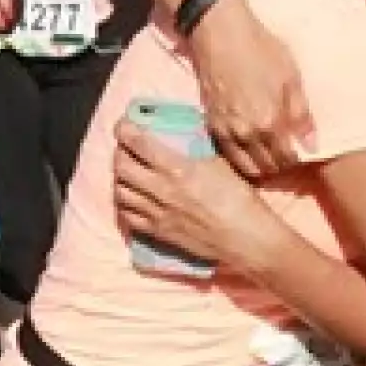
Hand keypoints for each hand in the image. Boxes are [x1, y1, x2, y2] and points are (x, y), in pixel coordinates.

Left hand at [113, 126, 271, 271]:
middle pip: (121, 166)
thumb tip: (184, 141)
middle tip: (127, 149)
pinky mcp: (158, 232)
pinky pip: (128, 217)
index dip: (124, 130)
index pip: (138, 143)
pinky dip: (125, 205)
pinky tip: (132, 199)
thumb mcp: (220, 165)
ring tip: (128, 174)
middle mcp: (161, 189)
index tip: (123, 125)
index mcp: (177, 168)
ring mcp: (157, 213)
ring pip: (120, 191)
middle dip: (120, 153)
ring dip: (120, 179)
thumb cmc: (239, 200)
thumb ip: (195, 152)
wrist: (245, 239)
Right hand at [187, 0, 308, 178]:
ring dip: (260, 167)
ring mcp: (226, 131)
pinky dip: (240, 159)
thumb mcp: (291, 77)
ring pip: (245, 167)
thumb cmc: (260, 50)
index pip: (286, 159)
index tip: (301, 155)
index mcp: (270, 123)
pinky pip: (228, 155)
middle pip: (267, 167)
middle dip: (279, 167)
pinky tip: (249, 150)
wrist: (220, 33)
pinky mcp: (211, 125)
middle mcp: (247, 134)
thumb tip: (311, 145)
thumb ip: (302, 115)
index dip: (296, 161)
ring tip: (269, 158)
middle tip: (287, 158)